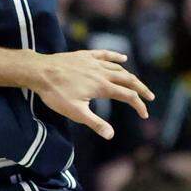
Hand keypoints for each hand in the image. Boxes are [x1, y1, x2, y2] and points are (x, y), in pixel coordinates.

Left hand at [27, 50, 154, 139]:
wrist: (39, 71)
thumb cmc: (55, 93)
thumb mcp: (76, 112)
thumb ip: (95, 123)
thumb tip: (111, 135)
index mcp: (102, 87)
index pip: (128, 96)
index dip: (139, 106)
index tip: (144, 115)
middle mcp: (102, 72)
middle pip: (128, 79)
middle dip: (141, 89)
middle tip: (150, 97)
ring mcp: (93, 62)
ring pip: (118, 68)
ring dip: (130, 76)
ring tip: (136, 83)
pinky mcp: (85, 56)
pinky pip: (105, 54)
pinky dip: (116, 56)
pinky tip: (123, 58)